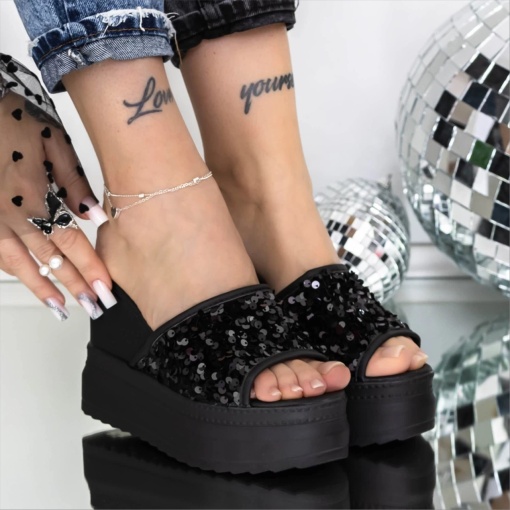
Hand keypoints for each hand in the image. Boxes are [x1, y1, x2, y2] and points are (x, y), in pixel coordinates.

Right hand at [0, 90, 114, 320]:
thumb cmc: (12, 116)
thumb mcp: (52, 142)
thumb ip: (74, 182)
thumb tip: (95, 216)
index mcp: (35, 196)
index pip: (71, 243)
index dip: (89, 268)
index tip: (105, 289)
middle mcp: (11, 214)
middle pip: (50, 258)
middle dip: (73, 285)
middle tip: (92, 307)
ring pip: (18, 263)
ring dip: (41, 287)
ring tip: (59, 308)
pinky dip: (13, 269)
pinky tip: (26, 279)